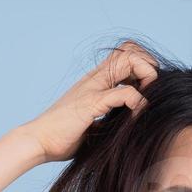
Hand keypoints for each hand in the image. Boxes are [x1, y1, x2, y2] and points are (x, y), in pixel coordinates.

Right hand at [21, 41, 158, 162]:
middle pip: (129, 50)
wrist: (38, 141)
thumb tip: (130, 123)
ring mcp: (92, 88)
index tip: (148, 87)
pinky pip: (123, 93)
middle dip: (149, 66)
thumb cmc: (63, 136)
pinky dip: (136, 102)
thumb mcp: (93, 121)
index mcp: (95, 81)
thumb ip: (110, 116)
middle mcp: (94, 79)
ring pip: (128, 61)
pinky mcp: (90, 104)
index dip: (141, 64)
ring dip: (146, 77)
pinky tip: (136, 116)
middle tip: (152, 90)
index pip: (123, 54)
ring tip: (148, 99)